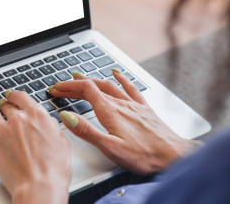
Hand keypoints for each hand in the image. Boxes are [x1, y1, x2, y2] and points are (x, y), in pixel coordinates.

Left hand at [0, 90, 70, 203]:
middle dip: (4, 105)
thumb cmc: (53, 169)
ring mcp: (2, 130)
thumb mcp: (61, 142)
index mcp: (37, 115)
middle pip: (6, 105)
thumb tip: (48, 123)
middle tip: (2, 107)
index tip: (12, 96)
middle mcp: (19, 119)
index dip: (15, 95)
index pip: (21, 96)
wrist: (39, 185)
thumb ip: (52, 128)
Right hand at [49, 70, 201, 173]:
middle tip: (61, 86)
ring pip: (109, 85)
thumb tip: (67, 117)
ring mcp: (134, 105)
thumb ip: (87, 132)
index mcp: (110, 112)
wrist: (174, 155)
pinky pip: (130, 87)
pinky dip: (121, 78)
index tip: (56, 89)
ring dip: (93, 80)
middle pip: (94, 86)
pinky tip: (117, 74)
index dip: (68, 87)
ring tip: (81, 78)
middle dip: (75, 84)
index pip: (85, 90)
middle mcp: (122, 104)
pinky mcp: (144, 109)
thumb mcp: (110, 148)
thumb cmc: (145, 155)